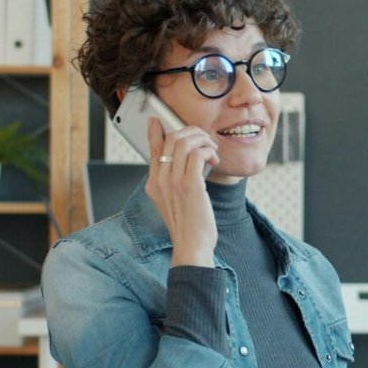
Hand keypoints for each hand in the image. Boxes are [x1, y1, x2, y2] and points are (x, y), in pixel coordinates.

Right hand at [144, 117, 220, 266]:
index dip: (155, 132)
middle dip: (191, 133)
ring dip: (203, 140)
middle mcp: (159, 181)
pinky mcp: (189, 185)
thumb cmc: (188, 226)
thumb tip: (187, 161)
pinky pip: (197, 154)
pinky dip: (208, 151)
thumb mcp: (174, 202)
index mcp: (153, 184)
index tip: (157, 120)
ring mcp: (173, 182)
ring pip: (184, 142)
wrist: (192, 246)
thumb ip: (174, 181)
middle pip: (170, 140)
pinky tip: (214, 159)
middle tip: (205, 140)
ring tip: (212, 150)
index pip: (152, 150)